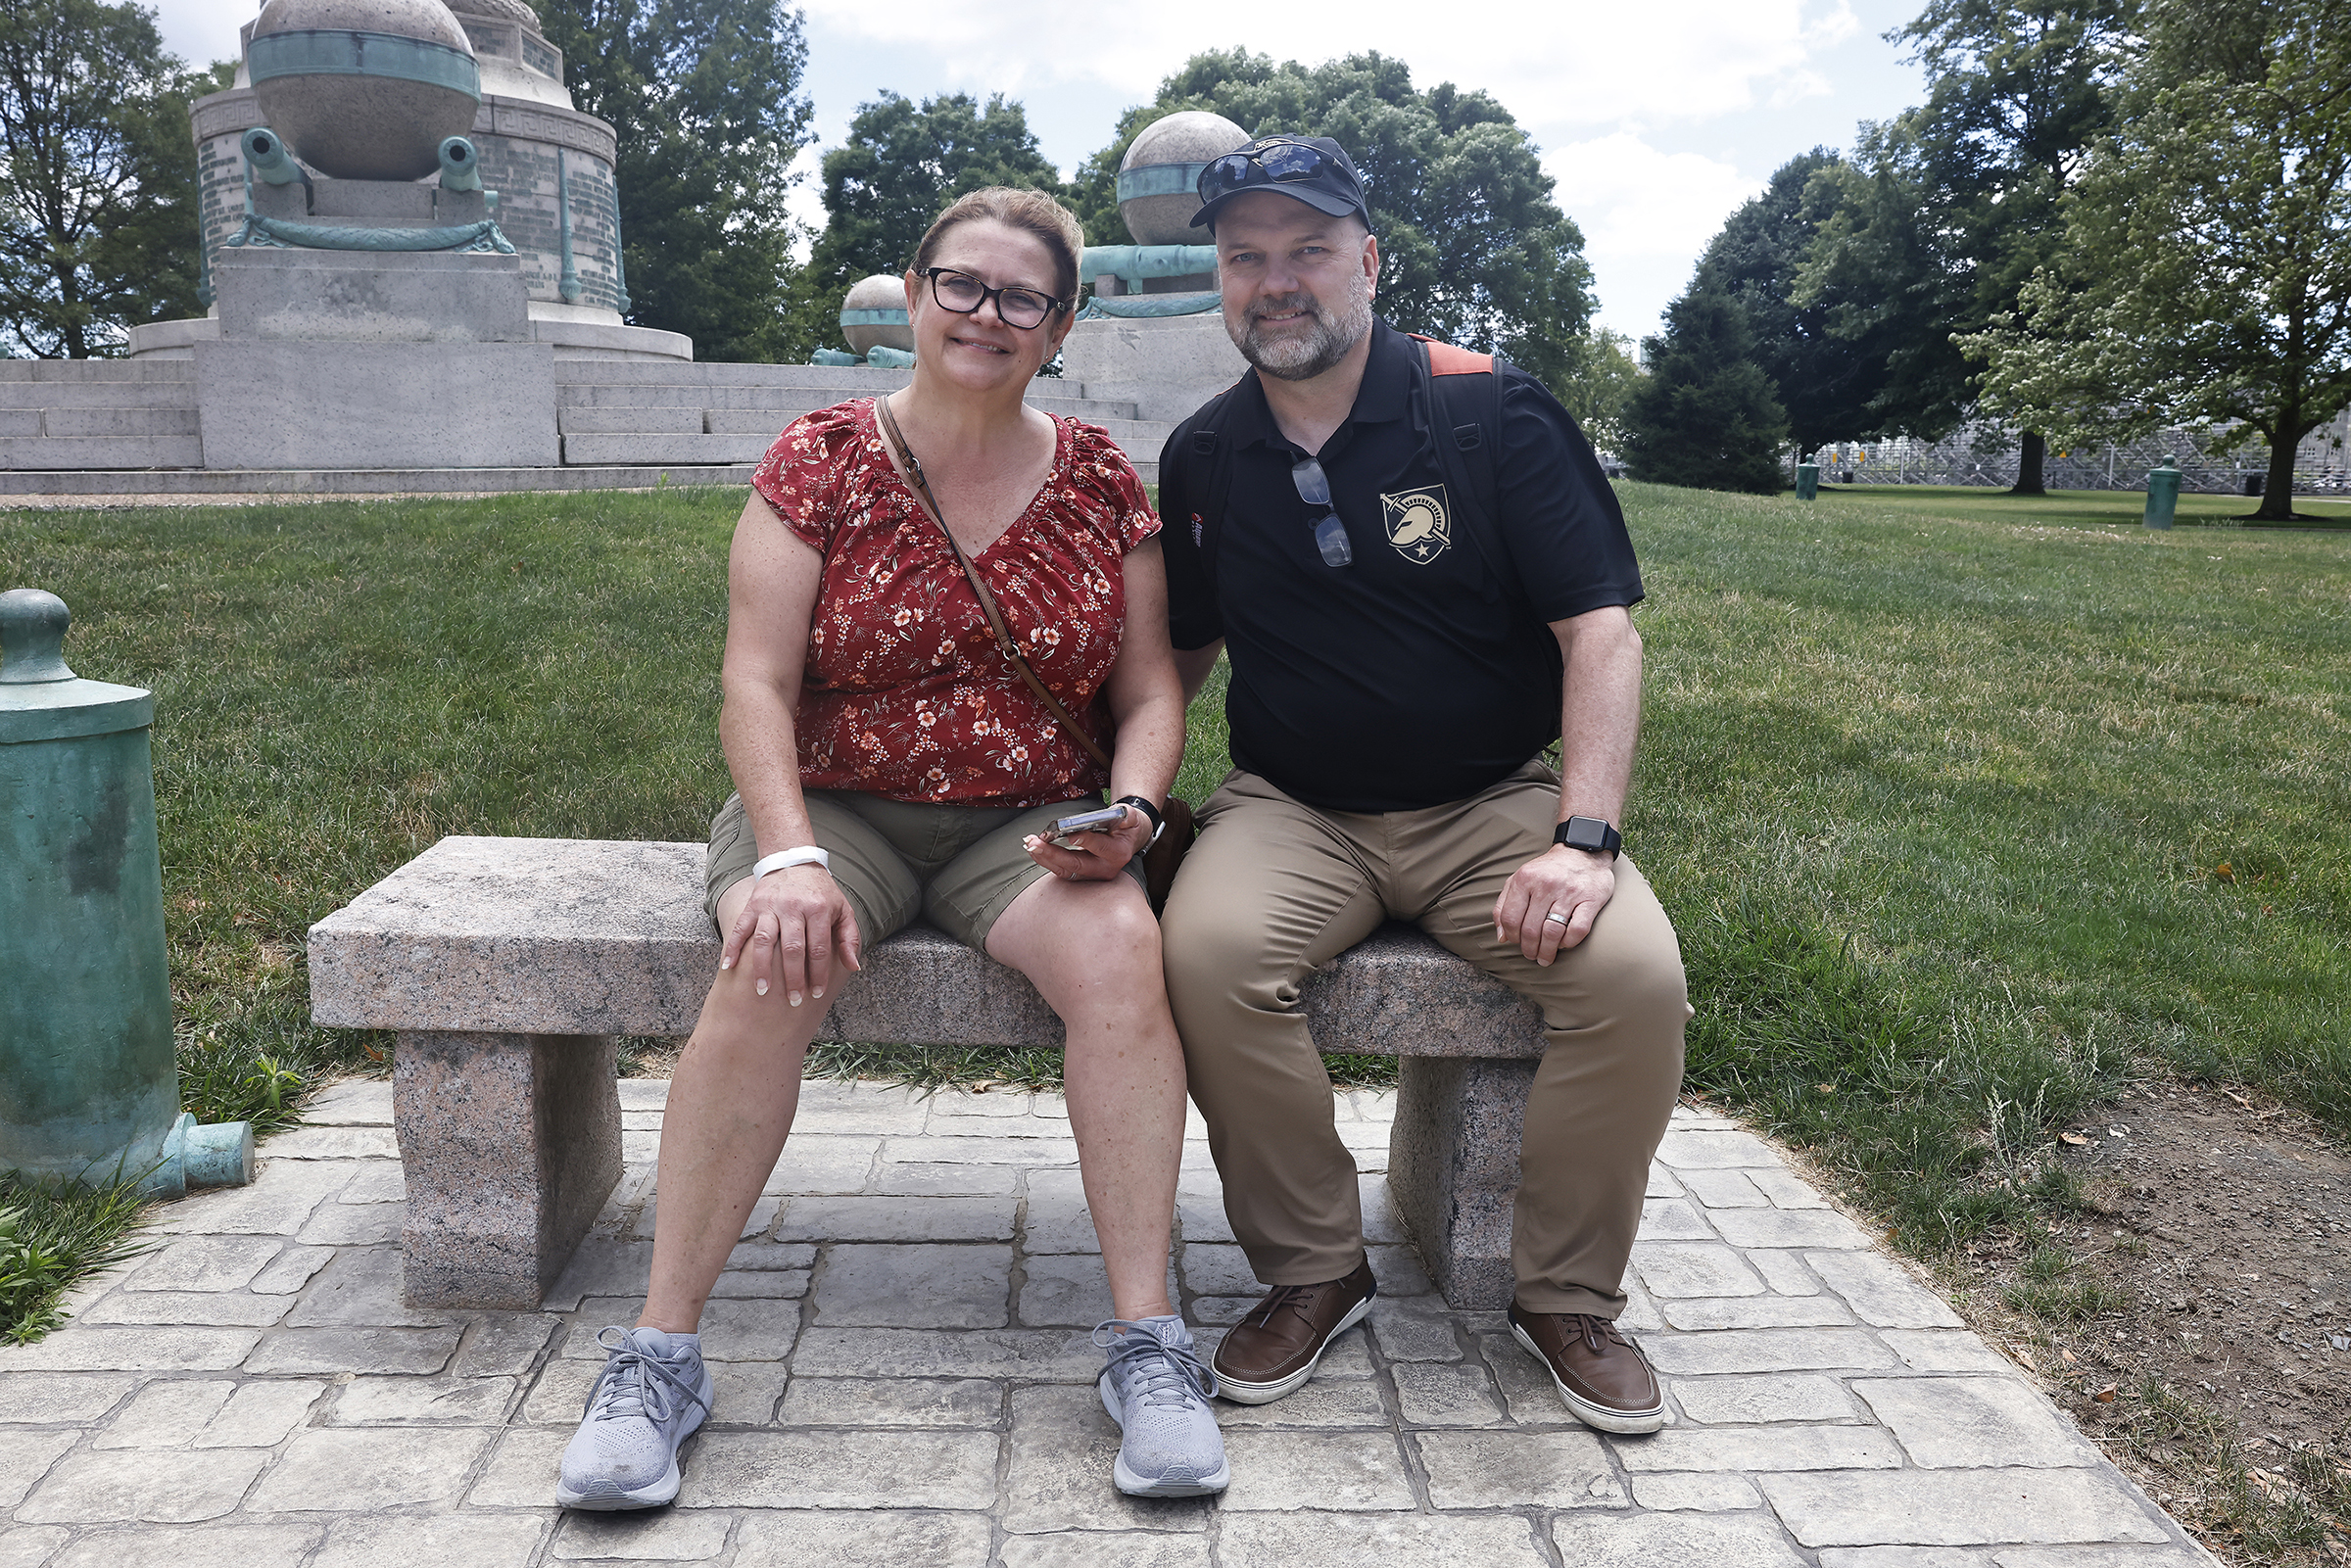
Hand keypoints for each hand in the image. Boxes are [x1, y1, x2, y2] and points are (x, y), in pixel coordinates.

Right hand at [720, 863, 861, 1006]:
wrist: (794, 862)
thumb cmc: (821, 893)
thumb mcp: (843, 910)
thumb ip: (849, 938)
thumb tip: (853, 966)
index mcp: (818, 909)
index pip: (819, 948)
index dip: (819, 973)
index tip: (817, 994)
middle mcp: (793, 908)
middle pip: (792, 948)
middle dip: (793, 977)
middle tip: (793, 1000)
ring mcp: (770, 907)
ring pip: (764, 940)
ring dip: (762, 967)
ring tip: (762, 990)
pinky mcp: (752, 905)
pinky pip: (740, 928)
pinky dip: (733, 948)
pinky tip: (728, 968)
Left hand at [1022, 805, 1150, 881]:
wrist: (1126, 840)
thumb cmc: (1126, 826)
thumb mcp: (1131, 817)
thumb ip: (1128, 815)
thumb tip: (1123, 814)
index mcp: (1118, 853)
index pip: (1101, 847)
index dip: (1086, 841)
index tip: (1070, 835)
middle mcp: (1105, 868)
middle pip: (1076, 864)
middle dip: (1053, 853)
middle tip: (1035, 842)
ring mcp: (1092, 875)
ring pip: (1065, 870)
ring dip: (1045, 858)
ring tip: (1029, 844)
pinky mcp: (1081, 875)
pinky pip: (1061, 871)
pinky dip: (1046, 860)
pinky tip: (1034, 850)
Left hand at [1493, 844, 1615, 965]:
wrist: (1583, 852)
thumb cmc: (1548, 871)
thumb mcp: (1520, 879)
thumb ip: (1504, 905)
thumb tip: (1501, 936)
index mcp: (1525, 879)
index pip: (1510, 918)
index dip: (1512, 936)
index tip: (1516, 943)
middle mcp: (1546, 885)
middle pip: (1530, 929)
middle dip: (1529, 949)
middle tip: (1532, 956)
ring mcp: (1569, 893)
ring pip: (1552, 933)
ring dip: (1547, 951)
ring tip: (1545, 958)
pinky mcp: (1591, 900)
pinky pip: (1577, 930)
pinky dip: (1569, 943)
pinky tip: (1564, 944)